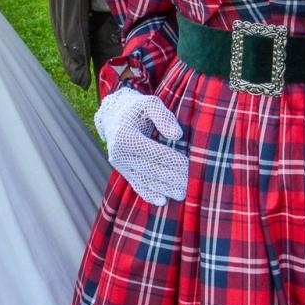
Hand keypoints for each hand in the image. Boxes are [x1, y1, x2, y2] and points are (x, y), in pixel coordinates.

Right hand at [95, 87, 188, 205]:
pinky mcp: (123, 171)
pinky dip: (148, 194)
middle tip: (191, 184)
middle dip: (171, 178)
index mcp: (126, 136)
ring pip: (144, 180)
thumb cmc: (137, 108)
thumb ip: (163, 116)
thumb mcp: (149, 103)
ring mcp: (120, 165)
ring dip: (164, 189)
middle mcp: (120, 153)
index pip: (154, 152)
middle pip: (150, 169)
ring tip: (182, 194)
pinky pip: (136, 185)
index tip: (190, 165)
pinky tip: (162, 201)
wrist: (113, 117)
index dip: (172, 160)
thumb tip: (177, 135)